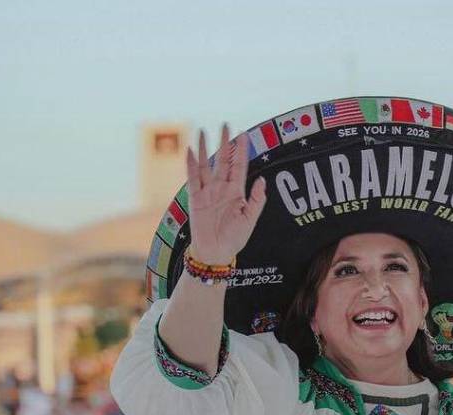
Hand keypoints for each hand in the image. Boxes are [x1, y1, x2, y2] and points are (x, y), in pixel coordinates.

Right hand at [186, 125, 266, 264]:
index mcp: (237, 192)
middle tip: (226, 124)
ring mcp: (208, 192)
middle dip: (224, 142)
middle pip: (223, 160)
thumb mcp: (250, 219)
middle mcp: (222, 188)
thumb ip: (257, 200)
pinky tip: (190, 151)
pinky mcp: (196, 199)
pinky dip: (191, 165)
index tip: (244, 134)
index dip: (241, 150)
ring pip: (206, 165)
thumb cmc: (235, 239)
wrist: (216, 253)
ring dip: (205, 149)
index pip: (239, 166)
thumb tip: (262, 180)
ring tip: (203, 131)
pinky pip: (193, 178)